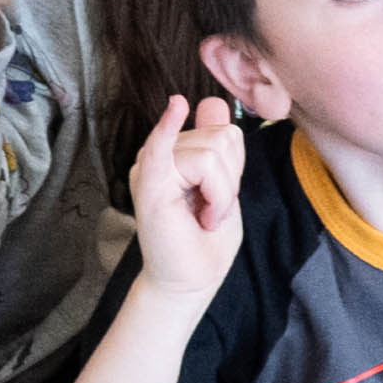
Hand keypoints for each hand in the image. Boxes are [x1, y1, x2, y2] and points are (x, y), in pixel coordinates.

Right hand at [126, 94, 250, 299]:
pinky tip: (176, 107)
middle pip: (220, 138)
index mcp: (175, 153)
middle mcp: (159, 155)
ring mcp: (151, 168)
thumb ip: (217, 146)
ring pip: (210, 155)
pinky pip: (162, 149)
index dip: (233, 162)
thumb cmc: (204, 240)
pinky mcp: (150, 186)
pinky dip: (168, 128)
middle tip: (210, 212)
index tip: (220, 196)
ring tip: (203, 217)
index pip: (220, 128)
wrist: (189, 280)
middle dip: (228, 180)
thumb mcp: (222, 186)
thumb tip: (212, 102)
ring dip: (220, 194)